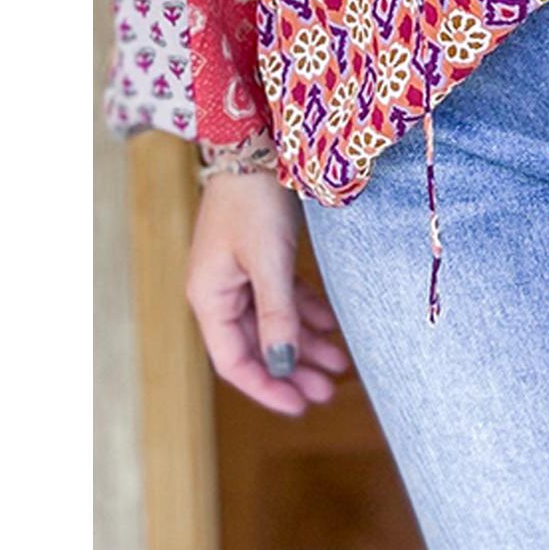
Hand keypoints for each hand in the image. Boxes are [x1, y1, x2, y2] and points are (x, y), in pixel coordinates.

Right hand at [187, 171, 350, 415]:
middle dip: (292, 372)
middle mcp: (220, 292)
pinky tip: (331, 327)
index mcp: (210, 299)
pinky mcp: (258, 257)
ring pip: (272, 324)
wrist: (254, 143)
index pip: (235, 362)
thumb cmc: (255, 200)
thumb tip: (283, 365)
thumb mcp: (270, 260)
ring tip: (338, 365)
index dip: (267, 388)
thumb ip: (277, 314)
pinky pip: (281, 298)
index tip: (301, 406)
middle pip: (256, 347)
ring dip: (304, 344)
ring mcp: (238, 274)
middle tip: (328, 393)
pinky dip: (304, 313)